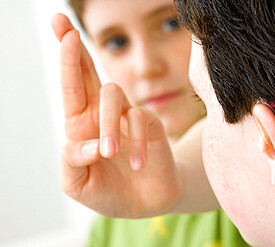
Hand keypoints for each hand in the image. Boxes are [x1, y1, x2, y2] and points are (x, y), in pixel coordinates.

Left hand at [51, 13, 179, 217]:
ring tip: (108, 153)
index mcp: (81, 125)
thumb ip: (71, 163)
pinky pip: (141, 121)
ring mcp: (127, 117)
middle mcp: (102, 115)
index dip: (66, 60)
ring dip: (107, 123)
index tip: (61, 30)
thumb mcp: (78, 184)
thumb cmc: (110, 190)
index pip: (72, 87)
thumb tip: (84, 143)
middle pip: (90, 73)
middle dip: (76, 50)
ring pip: (113, 95)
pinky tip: (136, 164)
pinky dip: (136, 143)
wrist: (145, 202)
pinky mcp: (150, 125)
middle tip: (64, 26)